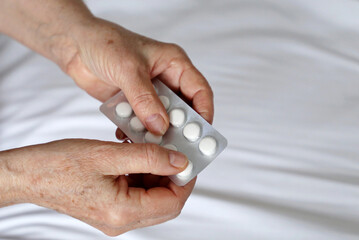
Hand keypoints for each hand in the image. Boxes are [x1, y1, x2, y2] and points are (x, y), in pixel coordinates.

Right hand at [1, 139, 193, 235]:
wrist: (30, 174)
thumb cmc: (59, 165)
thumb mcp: (108, 154)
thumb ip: (148, 157)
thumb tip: (179, 161)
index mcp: (122, 212)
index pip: (171, 202)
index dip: (185, 180)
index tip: (189, 158)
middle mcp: (121, 221)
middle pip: (164, 203)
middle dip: (173, 176)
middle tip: (173, 150)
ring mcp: (116, 217)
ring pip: (152, 197)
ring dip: (158, 173)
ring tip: (152, 148)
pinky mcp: (111, 209)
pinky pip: (138, 194)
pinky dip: (143, 174)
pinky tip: (137, 155)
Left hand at [65, 18, 213, 135]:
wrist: (75, 46)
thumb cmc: (105, 43)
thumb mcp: (129, 70)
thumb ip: (145, 99)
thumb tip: (161, 127)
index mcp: (173, 64)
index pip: (199, 91)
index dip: (204, 113)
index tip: (201, 135)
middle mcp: (165, 80)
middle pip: (183, 110)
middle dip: (180, 129)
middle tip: (176, 148)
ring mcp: (149, 93)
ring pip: (161, 119)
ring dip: (155, 133)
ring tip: (148, 145)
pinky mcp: (133, 103)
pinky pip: (141, 123)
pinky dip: (136, 132)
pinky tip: (127, 137)